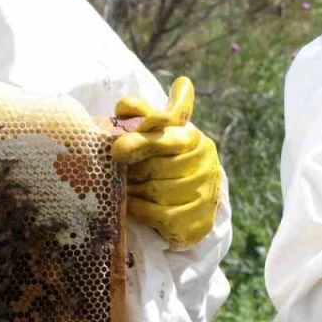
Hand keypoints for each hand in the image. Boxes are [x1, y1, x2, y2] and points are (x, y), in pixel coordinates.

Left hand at [111, 77, 221, 248]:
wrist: (187, 202)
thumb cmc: (161, 159)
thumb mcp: (151, 134)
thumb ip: (138, 115)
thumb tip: (125, 103)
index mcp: (192, 137)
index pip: (165, 136)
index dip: (142, 141)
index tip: (117, 148)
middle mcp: (205, 161)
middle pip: (155, 167)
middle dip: (132, 171)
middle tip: (118, 173)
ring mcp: (205, 190)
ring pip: (157, 190)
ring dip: (134, 191)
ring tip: (124, 187)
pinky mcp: (199, 217)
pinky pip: (160, 214)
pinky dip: (140, 209)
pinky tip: (131, 204)